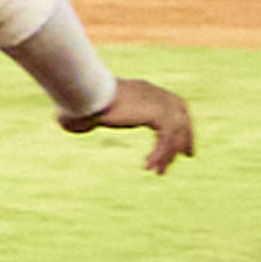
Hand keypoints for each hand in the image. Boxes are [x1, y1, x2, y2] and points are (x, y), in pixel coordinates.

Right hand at [59, 76, 194, 173]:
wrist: (85, 93)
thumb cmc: (80, 98)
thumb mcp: (89, 109)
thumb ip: (90, 117)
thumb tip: (73, 126)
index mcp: (143, 89)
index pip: (170, 104)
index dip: (177, 121)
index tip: (178, 135)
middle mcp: (154, 93)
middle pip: (180, 116)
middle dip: (185, 136)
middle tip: (188, 155)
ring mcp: (158, 102)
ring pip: (174, 132)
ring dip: (167, 154)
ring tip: (158, 172)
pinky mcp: (157, 114)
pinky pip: (166, 139)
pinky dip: (159, 155)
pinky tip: (148, 166)